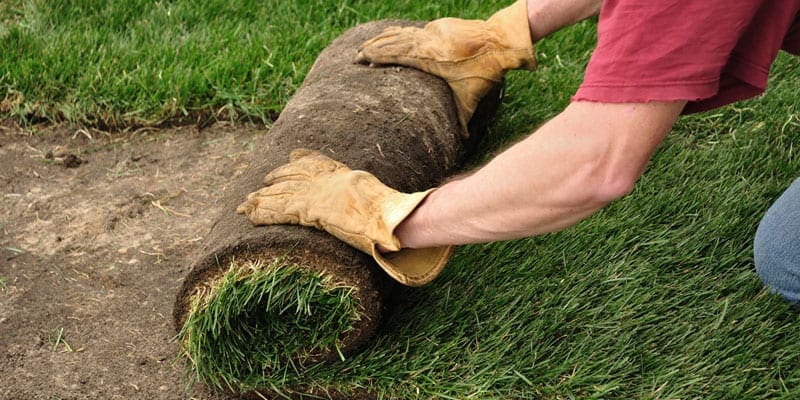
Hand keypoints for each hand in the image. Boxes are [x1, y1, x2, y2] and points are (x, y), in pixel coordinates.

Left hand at [237, 149, 451, 285]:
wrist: (388, 216)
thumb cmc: (391, 213)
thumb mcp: (382, 200)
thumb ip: (374, 199)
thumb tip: (391, 216)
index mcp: (342, 176)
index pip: (316, 163)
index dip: (300, 161)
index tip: (290, 157)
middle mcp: (325, 181)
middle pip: (293, 177)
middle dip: (275, 181)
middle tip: (260, 185)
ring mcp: (316, 194)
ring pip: (281, 194)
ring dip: (261, 199)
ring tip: (244, 205)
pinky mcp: (308, 210)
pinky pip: (279, 211)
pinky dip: (263, 213)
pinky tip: (250, 215)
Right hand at [356, 0, 535, 128]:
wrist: (502, 41)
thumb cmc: (485, 71)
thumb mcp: (471, 97)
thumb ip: (463, 119)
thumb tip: (463, 143)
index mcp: (427, 58)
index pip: (395, 54)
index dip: (376, 55)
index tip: (360, 59)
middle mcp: (426, 41)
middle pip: (392, 42)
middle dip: (373, 47)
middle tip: (356, 55)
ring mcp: (433, 31)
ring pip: (402, 33)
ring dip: (384, 38)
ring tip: (368, 44)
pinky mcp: (441, 25)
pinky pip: (415, 30)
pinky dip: (401, 33)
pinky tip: (393, 35)